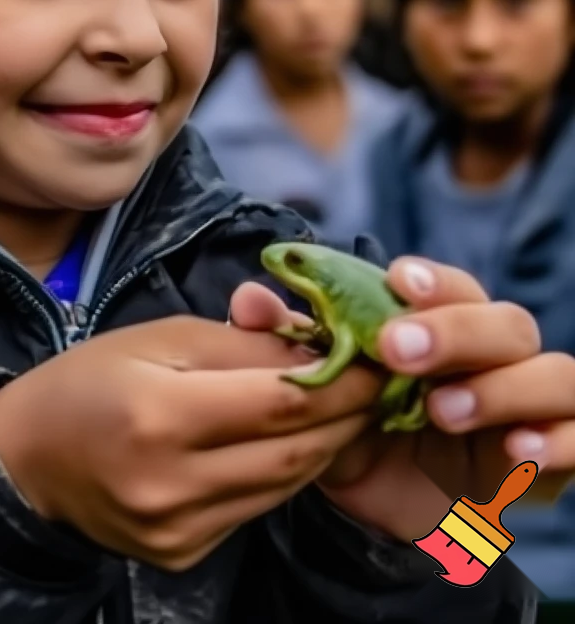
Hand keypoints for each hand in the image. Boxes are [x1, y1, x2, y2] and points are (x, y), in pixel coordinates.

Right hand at [0, 315, 379, 569]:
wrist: (26, 459)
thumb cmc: (87, 380)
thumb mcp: (157, 337)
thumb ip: (238, 345)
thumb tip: (316, 350)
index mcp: (159, 414)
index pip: (281, 402)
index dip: (343, 380)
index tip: (380, 356)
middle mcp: (172, 482)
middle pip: (294, 451)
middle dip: (348, 413)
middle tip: (378, 380)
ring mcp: (179, 528)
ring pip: (284, 484)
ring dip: (325, 444)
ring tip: (346, 406)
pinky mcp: (183, 552)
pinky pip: (255, 507)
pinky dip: (284, 472)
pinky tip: (293, 443)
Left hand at [231, 257, 574, 542]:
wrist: (382, 510)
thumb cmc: (354, 429)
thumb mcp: (316, 389)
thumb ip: (284, 343)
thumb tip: (248, 301)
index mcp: (441, 326)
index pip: (451, 288)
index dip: (431, 281)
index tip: (396, 282)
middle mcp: (492, 357)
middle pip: (506, 322)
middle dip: (456, 331)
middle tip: (399, 351)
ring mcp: (528, 405)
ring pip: (554, 372)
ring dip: (503, 386)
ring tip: (442, 410)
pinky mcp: (549, 461)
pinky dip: (558, 442)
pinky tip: (515, 454)